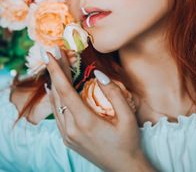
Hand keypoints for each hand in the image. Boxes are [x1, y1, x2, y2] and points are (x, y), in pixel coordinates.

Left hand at [45, 50, 141, 171]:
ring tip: (56, 66)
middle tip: (54, 54)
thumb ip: (113, 93)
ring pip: (55, 103)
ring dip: (55, 83)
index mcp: (85, 122)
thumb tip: (98, 73)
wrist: (123, 169)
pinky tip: (56, 87)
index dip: (56, 70)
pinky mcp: (67, 139)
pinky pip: (57, 113)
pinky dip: (55, 97)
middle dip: (55, 71)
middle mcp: (71, 129)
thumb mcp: (127, 116)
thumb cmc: (128, 142)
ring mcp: (67, 135)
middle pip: (58, 94)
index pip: (65, 90)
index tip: (50, 54)